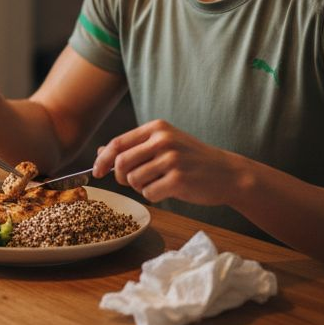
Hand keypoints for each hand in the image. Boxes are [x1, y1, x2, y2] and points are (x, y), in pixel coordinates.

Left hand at [93, 119, 247, 206]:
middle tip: (132, 181)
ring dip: (141, 187)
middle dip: (120, 177)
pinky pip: (149, 193)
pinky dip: (153, 196)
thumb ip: (134, 147)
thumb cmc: (192, 160)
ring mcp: (171, 159)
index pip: (117, 143)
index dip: (102, 160)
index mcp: (157, 128)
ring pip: (133, 180)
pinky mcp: (178, 179)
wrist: (227, 173)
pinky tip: (168, 190)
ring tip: (158, 182)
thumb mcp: (164, 145)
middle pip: (121, 163)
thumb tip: (100, 152)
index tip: (96, 172)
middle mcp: (163, 140)